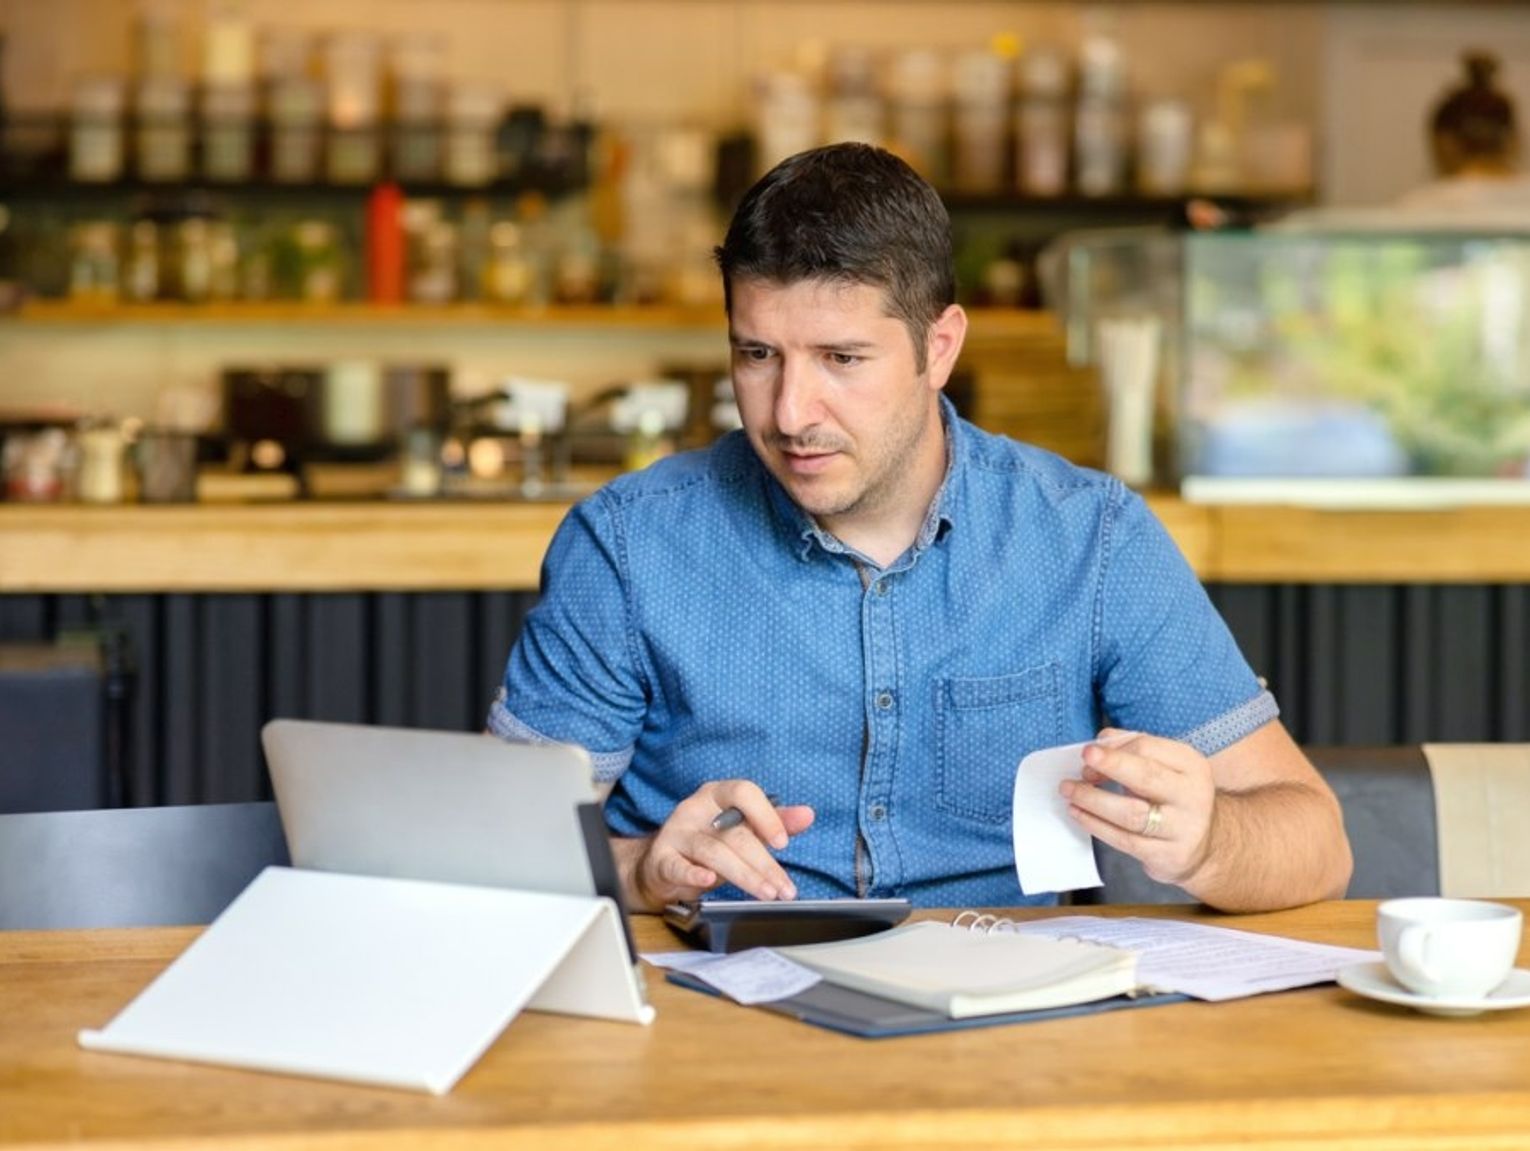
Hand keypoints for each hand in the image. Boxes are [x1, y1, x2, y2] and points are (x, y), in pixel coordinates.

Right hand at [617, 780, 814, 910]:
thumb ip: (775, 821)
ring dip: (744, 875)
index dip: (765, 816)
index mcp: (718, 794)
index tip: (783, 842)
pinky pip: (677, 866)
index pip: (743, 793)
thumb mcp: (743, 828)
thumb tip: (807, 814)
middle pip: (734, 834)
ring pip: (713, 853)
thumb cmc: (710, 841)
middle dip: (763, 863)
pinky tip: (707, 881)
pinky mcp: (661, 859)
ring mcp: (677, 833)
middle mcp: (695, 809)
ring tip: (766, 893)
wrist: (664, 864)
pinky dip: (693, 874)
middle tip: (783, 888)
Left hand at [1059, 729, 1215, 886]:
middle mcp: (1191, 796)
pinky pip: (1124, 840)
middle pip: (1146, 777)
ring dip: (1093, 800)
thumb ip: (1135, 749)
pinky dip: (1096, 825)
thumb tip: (1102, 741)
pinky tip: (1078, 813)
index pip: (1148, 748)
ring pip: (1131, 814)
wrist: (1205, 845)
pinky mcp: (1167, 855)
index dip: (1115, 750)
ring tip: (1069, 790)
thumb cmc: (1174, 797)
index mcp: (1191, 766)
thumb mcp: (1166, 767)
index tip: (1089, 754)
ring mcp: (1181, 828)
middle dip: (1111, 766)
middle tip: (1084, 762)